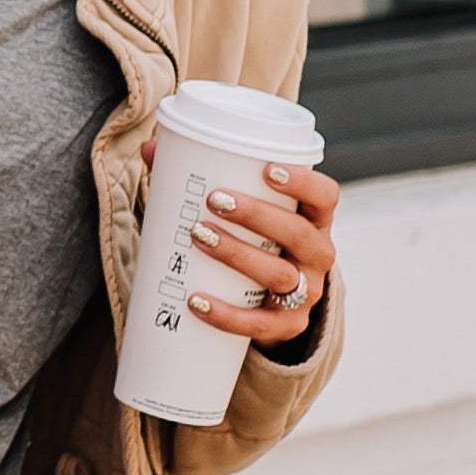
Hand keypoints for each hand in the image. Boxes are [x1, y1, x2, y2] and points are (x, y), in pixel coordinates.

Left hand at [187, 157, 337, 353]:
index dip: (303, 182)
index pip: (325, 196)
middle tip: (214, 200)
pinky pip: (258, 323)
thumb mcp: (241, 214)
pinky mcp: (286, 326)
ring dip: (237, 254)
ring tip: (199, 235)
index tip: (267, 168)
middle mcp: (317, 256)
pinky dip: (225, 314)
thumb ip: (200, 178)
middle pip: (297, 233)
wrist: (266, 306)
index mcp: (313, 221)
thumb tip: (150, 147)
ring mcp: (306, 294)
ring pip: (279, 274)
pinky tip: (196, 300)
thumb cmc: (252, 243)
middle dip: (256, 215)